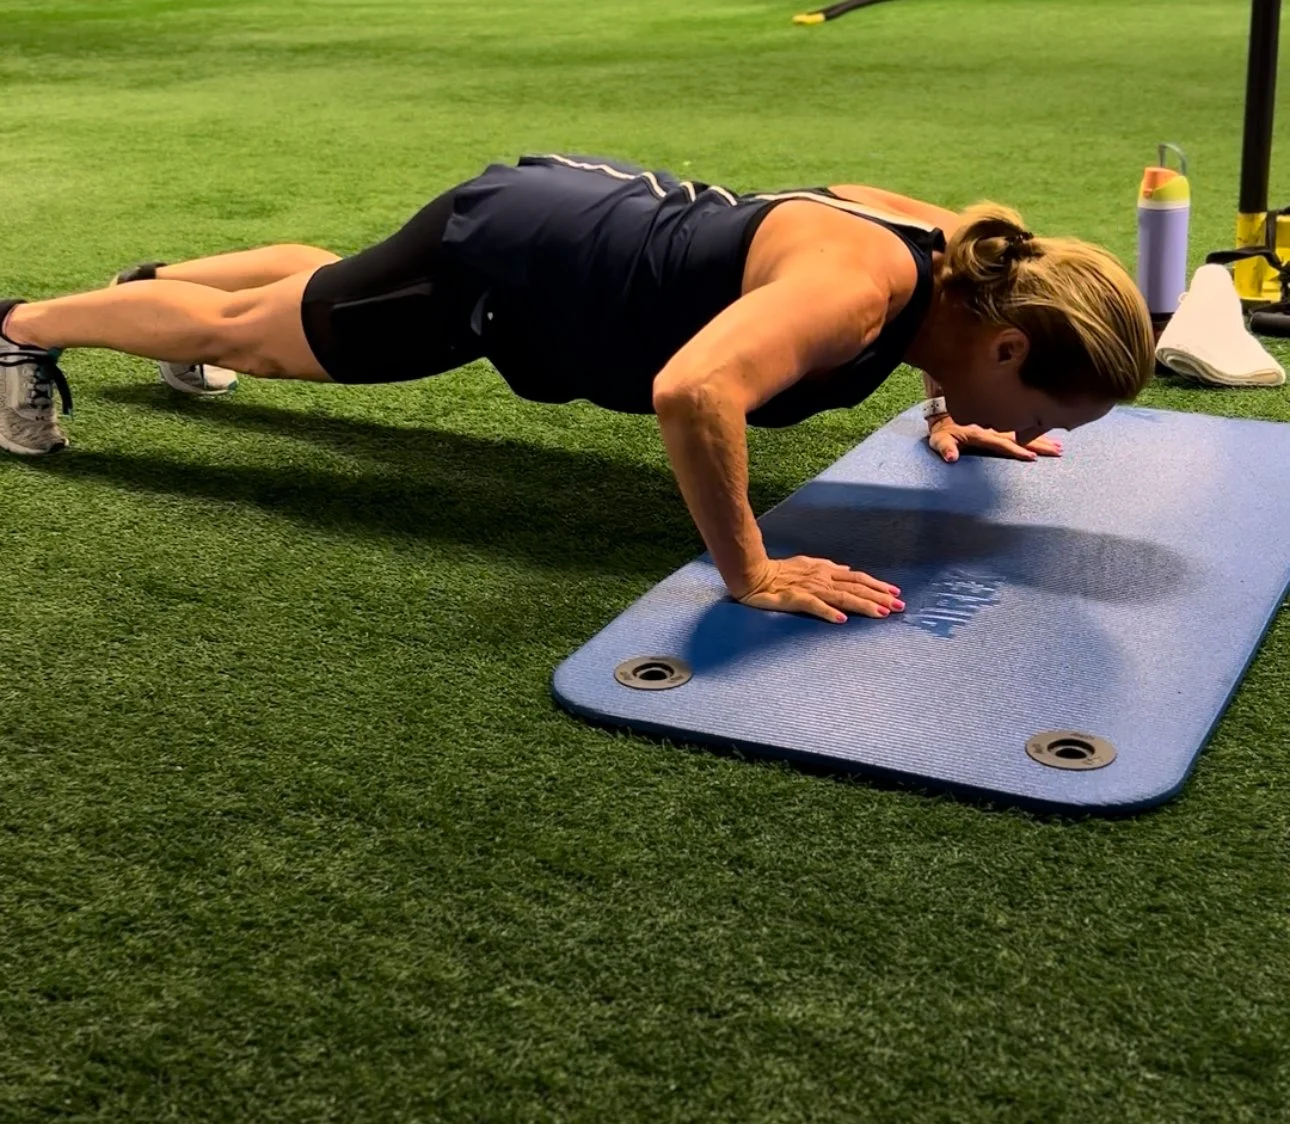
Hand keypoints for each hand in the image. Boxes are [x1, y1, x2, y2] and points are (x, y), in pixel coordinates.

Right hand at [734, 556, 903, 623]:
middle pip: (856, 588)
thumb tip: (847, 570)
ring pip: (842, 597)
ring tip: (881, 614)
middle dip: (879, 597)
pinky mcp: (795, 599)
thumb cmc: (779, 571)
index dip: (877, 585)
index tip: (896, 593)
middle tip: (899, 607)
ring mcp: (810, 588)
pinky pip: (814, 606)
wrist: (753, 575)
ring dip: (863, 605)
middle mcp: (822, 578)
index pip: (857, 578)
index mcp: (825, 571)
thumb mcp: (808, 564)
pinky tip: (842, 620)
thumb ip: (829, 568)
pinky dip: (829, 612)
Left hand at [927, 416, 1062, 462]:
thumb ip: (945, 448)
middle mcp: (995, 428)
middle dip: (1040, 444)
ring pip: (1025, 432)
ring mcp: (1000, 425)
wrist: (944, 408)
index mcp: (982, 434)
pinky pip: (1022, 427)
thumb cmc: (942, 429)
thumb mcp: (938, 439)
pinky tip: (1049, 436)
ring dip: (1042, 438)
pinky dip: (1036, 432)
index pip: (1003, 443)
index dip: (1017, 450)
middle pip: (1021, 437)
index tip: (1033, 456)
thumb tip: (951, 457)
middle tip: (1058, 451)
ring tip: (1060, 446)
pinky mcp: (1002, 423)